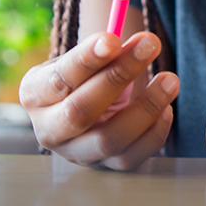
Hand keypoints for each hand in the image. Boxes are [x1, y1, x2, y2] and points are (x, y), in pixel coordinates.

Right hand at [19, 31, 178, 170]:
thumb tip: (135, 42)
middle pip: (81, 112)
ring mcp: (76, 154)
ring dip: (146, 108)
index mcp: (35, 94)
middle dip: (118, 76)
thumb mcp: (86, 60)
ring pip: (109, 140)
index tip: (114, 38)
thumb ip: (104, 50)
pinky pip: (131, 158)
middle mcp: (49, 130)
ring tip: (170, 80)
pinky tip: (167, 109)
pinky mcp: (104, 167)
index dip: (87, 59)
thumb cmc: (88, 78)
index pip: (59, 78)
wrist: (91, 108)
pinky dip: (154, 133)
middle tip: (150, 45)